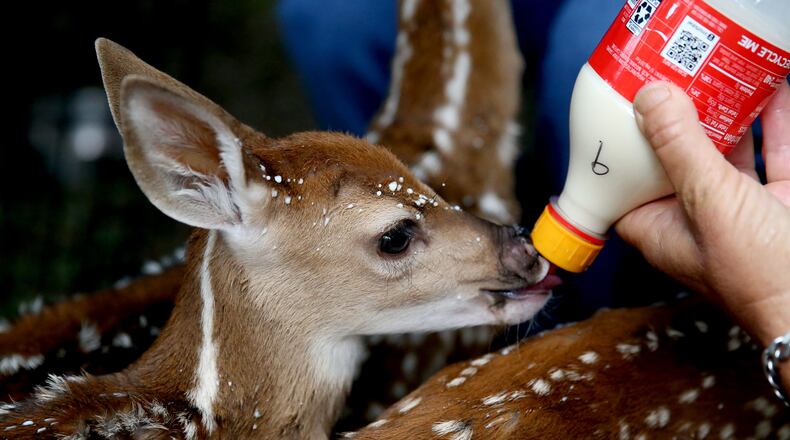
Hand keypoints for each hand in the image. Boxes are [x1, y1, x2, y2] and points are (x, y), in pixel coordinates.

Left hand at [615, 81, 789, 351]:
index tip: (624, 109)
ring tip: (722, 74)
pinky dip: (772, 127)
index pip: (625, 184)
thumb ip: (680, 148)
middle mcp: (693, 220)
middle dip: (680, 120)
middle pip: (677, 161)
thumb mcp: (708, 199)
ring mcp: (738, 212)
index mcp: (658, 228)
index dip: (622, 148)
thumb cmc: (757, 272)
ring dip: (728, 116)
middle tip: (677, 77)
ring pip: (727, 154)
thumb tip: (648, 97)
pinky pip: (772, 157)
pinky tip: (774, 93)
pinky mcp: (778, 204)